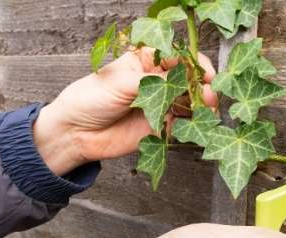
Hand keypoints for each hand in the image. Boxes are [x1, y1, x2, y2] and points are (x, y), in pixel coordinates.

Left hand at [33, 49, 218, 175]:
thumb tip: (184, 80)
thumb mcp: (122, 82)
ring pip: (191, 102)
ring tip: (208, 111)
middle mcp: (158, 81)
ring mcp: (162, 104)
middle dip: (203, 86)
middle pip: (190, 80)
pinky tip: (199, 124)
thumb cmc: (91, 98)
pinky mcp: (162, 126)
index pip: (180, 57)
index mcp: (147, 61)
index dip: (196, 64)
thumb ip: (155, 81)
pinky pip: (184, 124)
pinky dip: (194, 124)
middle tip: (210, 96)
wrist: (76, 132)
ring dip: (203, 106)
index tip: (206, 75)